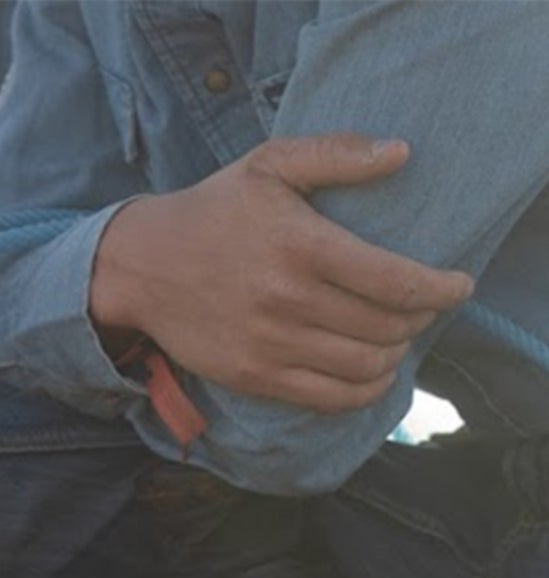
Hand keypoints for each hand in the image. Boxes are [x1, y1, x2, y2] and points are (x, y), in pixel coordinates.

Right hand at [90, 135, 474, 413]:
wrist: (144, 266)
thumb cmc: (214, 210)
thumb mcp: (270, 163)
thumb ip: (336, 155)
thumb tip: (400, 154)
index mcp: (302, 245)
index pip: (395, 281)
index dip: (440, 290)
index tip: (458, 287)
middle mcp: (289, 301)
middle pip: (386, 328)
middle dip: (418, 321)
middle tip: (421, 310)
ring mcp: (270, 345)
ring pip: (363, 367)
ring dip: (394, 356)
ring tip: (396, 340)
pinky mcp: (254, 377)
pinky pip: (328, 399)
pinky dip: (364, 392)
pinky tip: (372, 374)